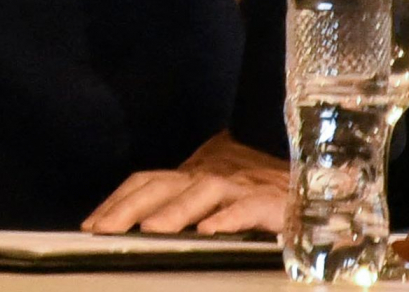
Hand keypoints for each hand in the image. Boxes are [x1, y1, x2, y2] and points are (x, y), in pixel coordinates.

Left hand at [82, 131, 289, 235]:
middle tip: (104, 231)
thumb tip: (138, 230)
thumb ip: (181, 210)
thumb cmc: (257, 196)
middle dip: (129, 208)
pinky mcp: (272, 202)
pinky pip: (247, 207)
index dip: (116, 202)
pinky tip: (210, 233)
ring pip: (201, 191)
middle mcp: (209, 176)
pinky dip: (228, 218)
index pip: (145, 183)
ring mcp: (240, 186)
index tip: (91, 226)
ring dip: (173, 211)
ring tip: (149, 232)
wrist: (317, 183)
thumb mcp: (212, 201)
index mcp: (191, 177)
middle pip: (161, 185)